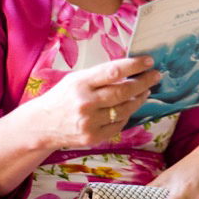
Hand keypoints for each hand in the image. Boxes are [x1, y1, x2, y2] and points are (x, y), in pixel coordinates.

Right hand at [35, 57, 159, 150]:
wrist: (42, 125)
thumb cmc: (63, 97)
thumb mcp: (76, 79)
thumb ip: (100, 75)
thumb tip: (130, 69)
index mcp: (80, 83)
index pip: (113, 71)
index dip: (134, 65)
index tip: (149, 61)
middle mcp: (86, 103)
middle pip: (124, 92)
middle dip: (144, 82)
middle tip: (155, 76)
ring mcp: (90, 122)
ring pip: (125, 109)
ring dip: (139, 99)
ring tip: (145, 91)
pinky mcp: (94, 137)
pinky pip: (119, 124)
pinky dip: (127, 114)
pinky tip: (129, 107)